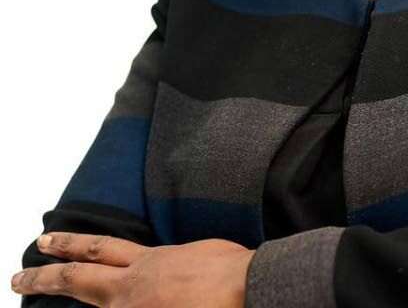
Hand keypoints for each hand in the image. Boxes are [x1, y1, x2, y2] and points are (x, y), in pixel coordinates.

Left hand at [10, 232, 255, 306]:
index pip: (101, 251)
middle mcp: (134, 286)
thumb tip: (168, 268)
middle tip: (17, 274)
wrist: (246, 285)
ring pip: (93, 302)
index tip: (50, 243)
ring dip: (63, 293)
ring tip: (33, 286)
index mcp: (149, 263)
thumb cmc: (230, 268)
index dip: (72, 246)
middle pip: (81, 278)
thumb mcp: (198, 254)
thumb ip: (173, 262)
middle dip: (47, 274)